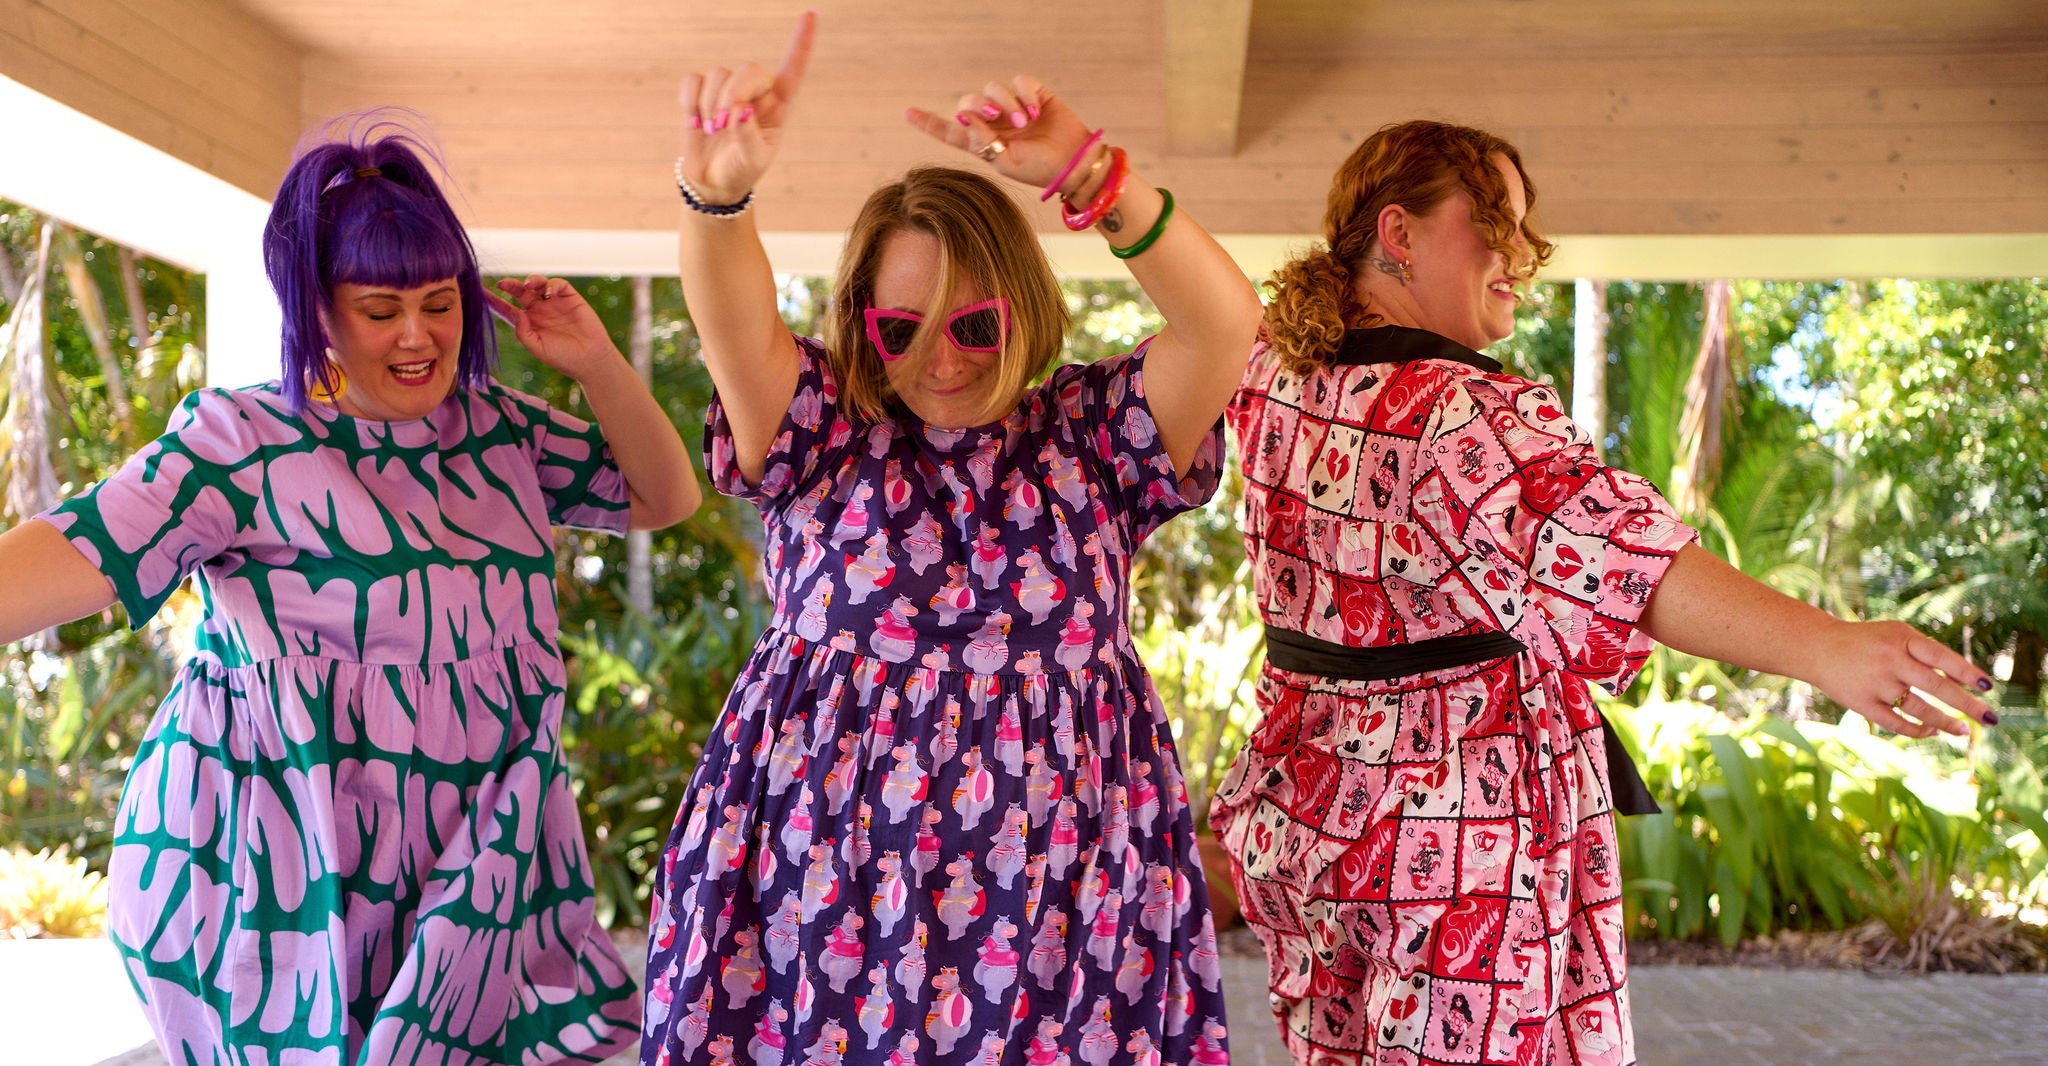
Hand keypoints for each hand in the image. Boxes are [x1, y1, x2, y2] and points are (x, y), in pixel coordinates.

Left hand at [486, 276, 620, 381]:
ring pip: (538, 284)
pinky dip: (553, 284)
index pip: (507, 308)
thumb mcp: (537, 347)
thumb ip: (523, 331)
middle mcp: (539, 310)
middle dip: (511, 285)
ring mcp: (555, 303)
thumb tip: (515, 311)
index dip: (494, 301)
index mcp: (528, 322)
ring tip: (529, 285)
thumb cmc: (562, 358)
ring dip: (532, 280)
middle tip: (503, 284)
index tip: (480, 293)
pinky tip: (550, 293)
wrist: (590, 359)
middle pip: (521, 292)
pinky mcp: (571, 298)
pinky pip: (559, 284)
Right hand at [678, 11, 815, 203]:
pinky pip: (692, 80)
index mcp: (778, 106)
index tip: (811, 14)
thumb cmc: (741, 171)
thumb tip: (739, 111)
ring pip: (718, 73)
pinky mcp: (701, 94)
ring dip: (711, 104)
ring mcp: (727, 91)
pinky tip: (694, 120)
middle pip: (748, 69)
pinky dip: (690, 100)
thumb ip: (748, 136)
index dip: (801, 42)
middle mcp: (755, 92)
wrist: (713, 181)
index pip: (793, 69)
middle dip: (733, 94)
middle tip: (722, 125)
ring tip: (712, 131)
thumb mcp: (752, 161)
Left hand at [904, 75, 1094, 193]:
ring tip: (1025, 121)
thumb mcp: (1005, 162)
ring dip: (1006, 102)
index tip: (908, 113)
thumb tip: (963, 116)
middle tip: (995, 117)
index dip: (929, 123)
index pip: (950, 131)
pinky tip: (1036, 111)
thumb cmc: (1039, 169)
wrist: (1073, 163)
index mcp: (983, 144)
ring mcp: (1013, 108)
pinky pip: (1020, 82)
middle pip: (969, 103)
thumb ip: (981, 140)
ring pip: (993, 89)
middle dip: (978, 106)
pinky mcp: (1033, 95)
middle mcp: (994, 124)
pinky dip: (1026, 94)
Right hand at [1808, 619, 1998, 736]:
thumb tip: (1963, 686)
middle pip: (1935, 686)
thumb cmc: (1868, 641)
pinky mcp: (1862, 703)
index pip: (1940, 657)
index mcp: (1901, 639)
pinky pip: (1896, 723)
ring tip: (1963, 731)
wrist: (1818, 647)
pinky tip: (1932, 730)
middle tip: (1991, 719)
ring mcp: (1875, 684)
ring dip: (1945, 723)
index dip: (1965, 672)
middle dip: (1966, 705)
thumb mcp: (1896, 635)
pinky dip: (1918, 730)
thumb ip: (1927, 653)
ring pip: (1919, 709)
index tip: (1987, 687)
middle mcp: (1889, 660)